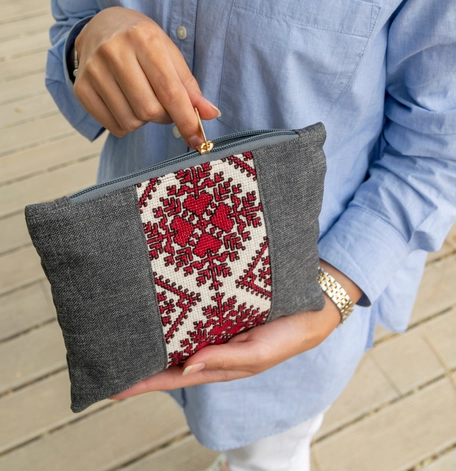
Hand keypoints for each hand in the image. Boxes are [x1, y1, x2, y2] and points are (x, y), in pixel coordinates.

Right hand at [73, 7, 219, 144]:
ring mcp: (93, 70)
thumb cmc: (143, 43)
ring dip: (144, 121)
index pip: (169, 90)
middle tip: (164, 106)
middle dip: (164, 117)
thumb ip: (190, 87)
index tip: (198, 138)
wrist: (101, 27)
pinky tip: (126, 104)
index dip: (186, 118)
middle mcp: (114, 51)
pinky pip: (113, 126)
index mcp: (143, 38)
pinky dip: (126, 125)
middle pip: (149, 110)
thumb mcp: (170, 56)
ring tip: (143, 100)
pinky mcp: (80, 87)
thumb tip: (211, 114)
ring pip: (130, 121)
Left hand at [111, 262, 362, 398]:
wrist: (313, 307)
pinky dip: (175, 312)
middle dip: (141, 359)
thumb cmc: (288, 336)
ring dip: (154, 333)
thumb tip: (184, 369)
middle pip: (169, 356)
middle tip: (107, 357)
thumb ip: (223, 360)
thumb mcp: (257, 353)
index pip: (173, 376)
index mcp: (220, 365)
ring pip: (178, 333)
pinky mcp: (222, 306)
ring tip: (126, 332)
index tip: (113, 386)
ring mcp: (216, 325)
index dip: (144, 382)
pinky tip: (159, 307)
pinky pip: (192, 311)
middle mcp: (213, 346)